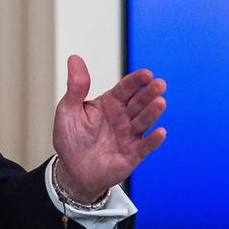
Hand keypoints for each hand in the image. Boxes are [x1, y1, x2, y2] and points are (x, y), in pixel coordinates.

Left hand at [52, 54, 166, 202]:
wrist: (72, 170)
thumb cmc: (70, 138)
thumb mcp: (68, 110)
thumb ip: (75, 86)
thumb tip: (74, 58)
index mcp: (109, 103)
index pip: (125, 89)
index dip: (136, 81)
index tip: (146, 73)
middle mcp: (123, 117)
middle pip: (138, 102)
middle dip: (149, 93)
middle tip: (160, 84)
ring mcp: (130, 135)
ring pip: (144, 121)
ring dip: (153, 112)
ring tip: (160, 102)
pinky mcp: (133, 154)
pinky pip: (145, 146)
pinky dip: (153, 140)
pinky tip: (160, 132)